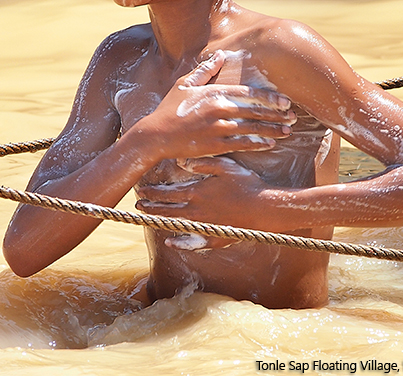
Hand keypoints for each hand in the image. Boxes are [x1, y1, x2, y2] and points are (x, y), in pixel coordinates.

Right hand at [134, 50, 296, 161]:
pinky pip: (241, 144)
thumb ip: (206, 70)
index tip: (285, 100)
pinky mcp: (215, 145)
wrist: (155, 135)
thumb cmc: (169, 108)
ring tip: (287, 130)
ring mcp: (217, 129)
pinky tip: (270, 143)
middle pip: (254, 111)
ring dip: (272, 130)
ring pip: (252, 128)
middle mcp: (218, 109)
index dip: (269, 97)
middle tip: (293, 115)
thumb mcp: (185, 84)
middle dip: (276, 113)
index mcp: (213, 93)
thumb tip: (221, 54)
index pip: (248, 93)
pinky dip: (257, 143)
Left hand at [136, 156, 284, 248]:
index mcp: (197, 192)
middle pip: (167, 209)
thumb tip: (181, 161)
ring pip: (175, 224)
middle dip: (151, 207)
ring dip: (160, 221)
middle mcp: (196, 211)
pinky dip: (179, 242)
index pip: (167, 193)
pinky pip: (192, 242)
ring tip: (149, 219)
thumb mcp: (224, 166)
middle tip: (139, 205)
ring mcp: (204, 226)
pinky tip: (170, 241)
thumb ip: (202, 163)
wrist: (264, 208)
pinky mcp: (213, 238)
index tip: (141, 191)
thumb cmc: (246, 183)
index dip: (152, 192)